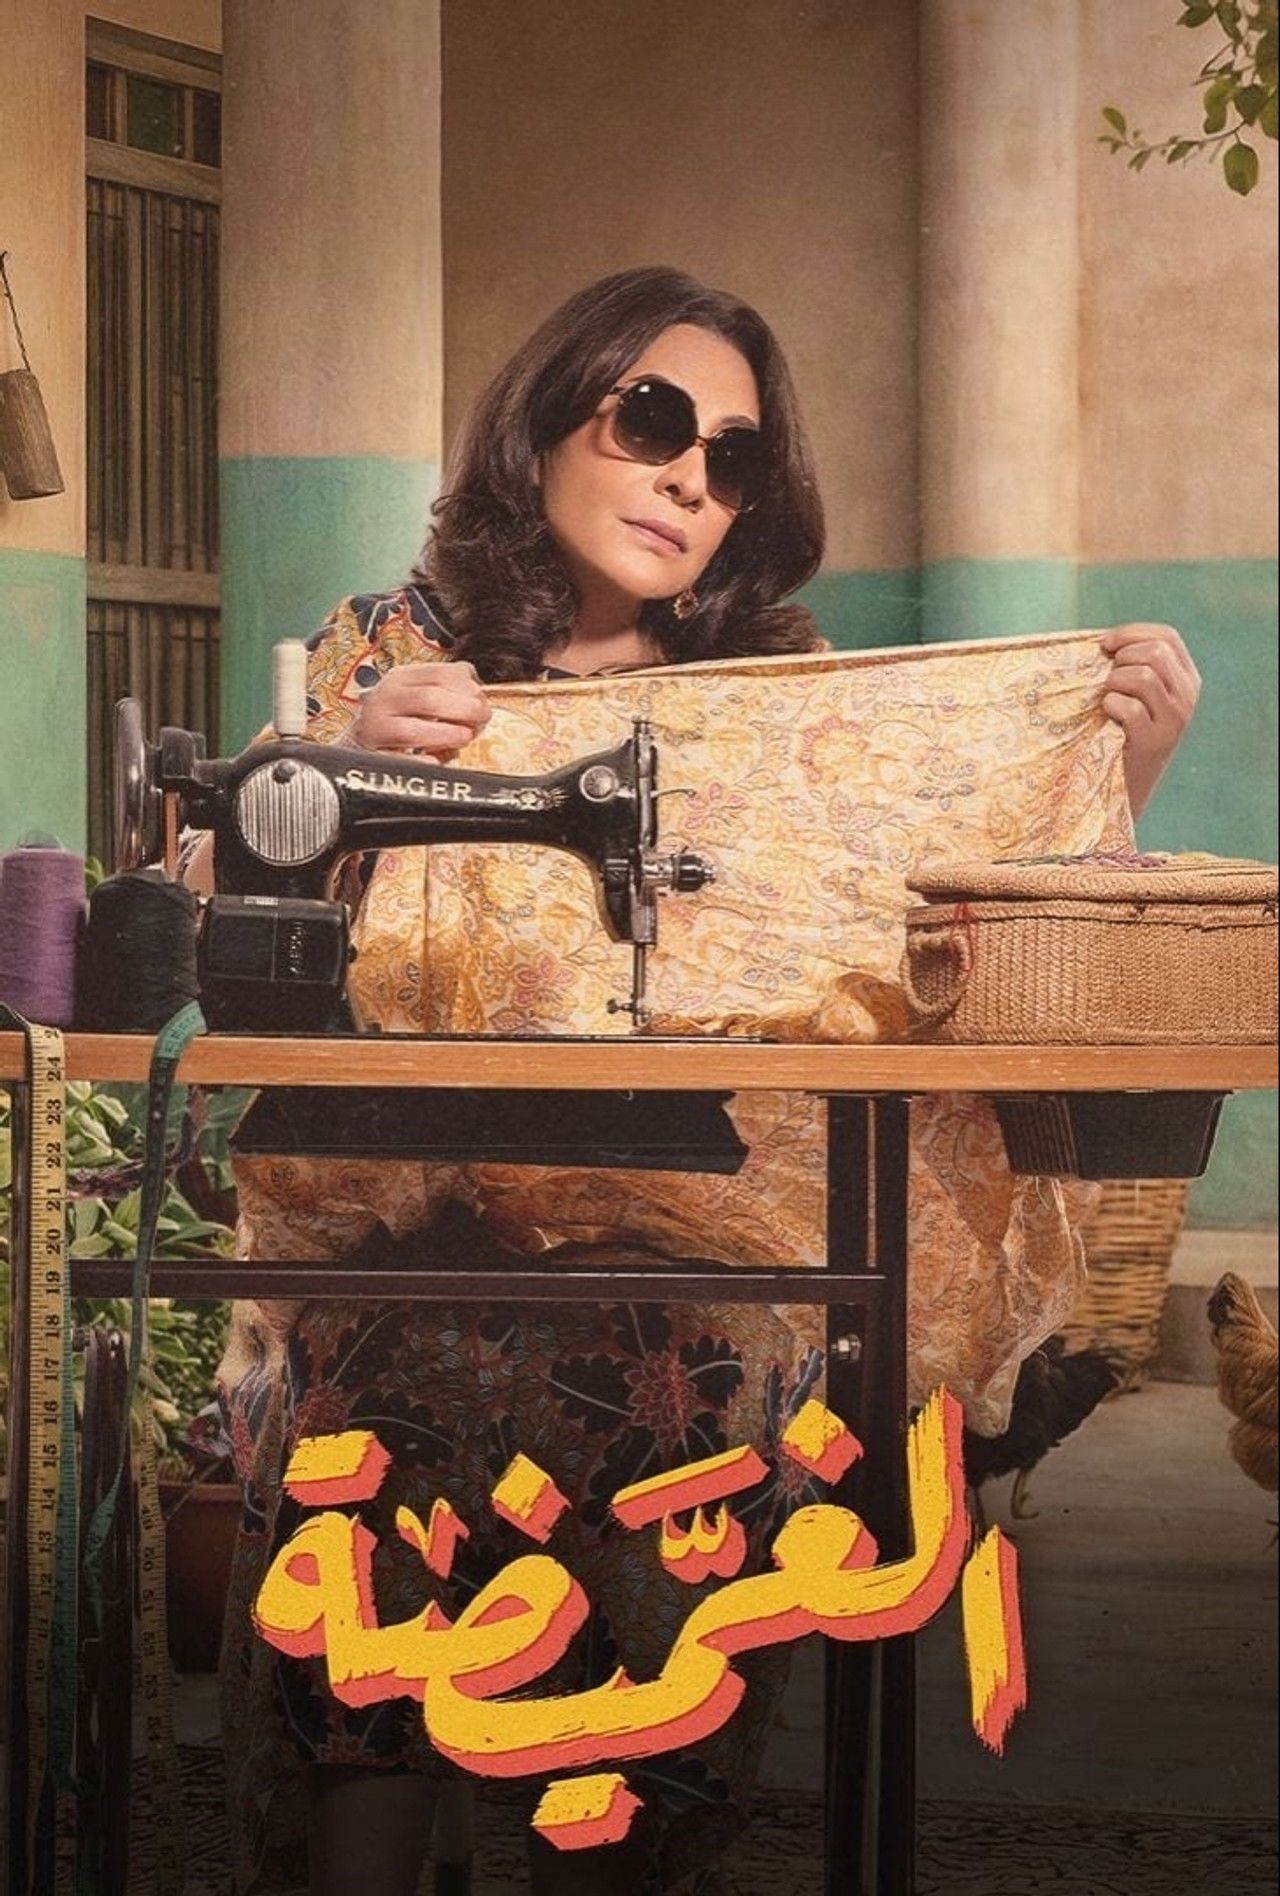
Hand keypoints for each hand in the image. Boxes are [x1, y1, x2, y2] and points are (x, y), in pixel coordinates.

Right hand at [351, 660, 491, 757]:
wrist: (359, 742)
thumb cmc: (399, 717)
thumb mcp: (419, 693)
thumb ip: (448, 687)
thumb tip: (477, 691)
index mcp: (401, 679)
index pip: (440, 675)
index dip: (468, 688)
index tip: (483, 702)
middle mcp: (384, 699)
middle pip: (429, 699)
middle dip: (463, 710)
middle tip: (481, 720)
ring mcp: (374, 728)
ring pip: (412, 730)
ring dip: (445, 735)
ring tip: (464, 738)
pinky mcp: (371, 756)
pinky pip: (397, 761)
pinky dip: (420, 762)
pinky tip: (436, 761)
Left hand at [1100, 624, 1199, 818]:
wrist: (1127, 783)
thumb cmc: (1122, 730)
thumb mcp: (1138, 694)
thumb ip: (1134, 664)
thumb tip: (1104, 641)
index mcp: (1186, 678)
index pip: (1167, 636)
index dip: (1132, 633)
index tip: (1105, 645)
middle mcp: (1188, 696)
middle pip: (1156, 652)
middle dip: (1122, 659)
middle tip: (1108, 680)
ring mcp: (1175, 719)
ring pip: (1143, 676)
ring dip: (1113, 683)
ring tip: (1108, 700)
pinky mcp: (1155, 740)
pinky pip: (1128, 707)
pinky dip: (1110, 706)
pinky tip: (1108, 717)